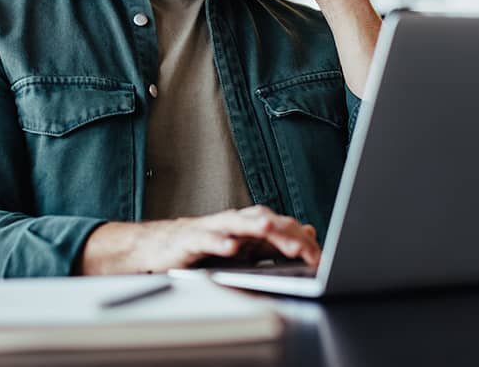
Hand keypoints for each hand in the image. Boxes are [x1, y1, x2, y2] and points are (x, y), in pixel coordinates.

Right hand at [80, 205, 321, 274]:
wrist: (159, 248)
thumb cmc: (203, 248)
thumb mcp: (244, 248)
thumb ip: (275, 242)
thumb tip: (308, 233)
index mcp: (248, 226)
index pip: (281, 228)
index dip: (300, 241)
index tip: (319, 258)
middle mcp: (233, 222)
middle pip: (263, 221)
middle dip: (284, 234)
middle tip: (304, 249)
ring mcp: (211, 229)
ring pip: (236, 224)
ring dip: (254, 226)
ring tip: (270, 231)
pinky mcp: (190, 240)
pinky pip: (206, 240)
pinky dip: (219, 243)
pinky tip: (230, 249)